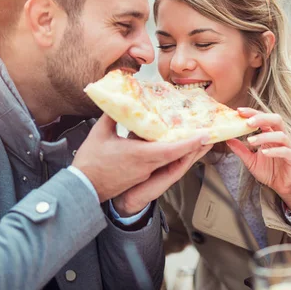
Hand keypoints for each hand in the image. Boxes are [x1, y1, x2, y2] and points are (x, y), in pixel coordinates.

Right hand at [72, 114, 209, 207]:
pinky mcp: (140, 176)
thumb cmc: (90, 161)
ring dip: (182, 149)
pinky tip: (171, 145)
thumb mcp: (99, 134)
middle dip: (192, 144)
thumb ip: (111, 116)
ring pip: (168, 159)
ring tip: (194, 137)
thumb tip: (118, 102)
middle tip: (206, 133)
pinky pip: (159, 164)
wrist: (83, 187)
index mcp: (139, 155)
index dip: (189, 143)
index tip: (204, 135)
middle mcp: (146, 166)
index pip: (171, 150)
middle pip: (176, 155)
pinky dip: (169, 154)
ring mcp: (144, 172)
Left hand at [226, 108, 290, 210]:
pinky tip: (264, 152)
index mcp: (271, 134)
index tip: (239, 111)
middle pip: (276, 120)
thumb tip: (227, 139)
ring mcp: (289, 147)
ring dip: (265, 136)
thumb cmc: (268, 170)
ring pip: (281, 135)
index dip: (252, 113)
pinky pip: (286, 151)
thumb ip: (241, 149)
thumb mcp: (250, 160)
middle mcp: (281, 137)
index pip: (263, 118)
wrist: (281, 186)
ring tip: (251, 141)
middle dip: (261, 118)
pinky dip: (274, 150)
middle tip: (247, 122)